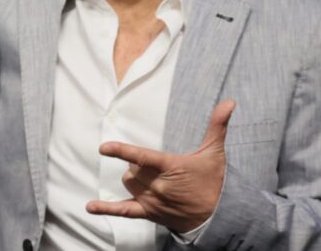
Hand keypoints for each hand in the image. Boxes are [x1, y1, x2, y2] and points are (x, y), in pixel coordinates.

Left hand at [86, 100, 235, 232]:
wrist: (219, 216)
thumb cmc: (215, 182)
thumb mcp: (215, 152)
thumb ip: (217, 126)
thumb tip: (229, 102)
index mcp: (170, 167)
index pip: (141, 157)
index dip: (121, 151)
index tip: (104, 148)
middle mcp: (158, 185)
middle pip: (132, 170)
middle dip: (136, 164)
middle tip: (152, 165)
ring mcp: (153, 201)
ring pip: (129, 184)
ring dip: (132, 178)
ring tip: (148, 177)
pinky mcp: (150, 213)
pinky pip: (125, 212)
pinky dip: (107, 209)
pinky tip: (90, 208)